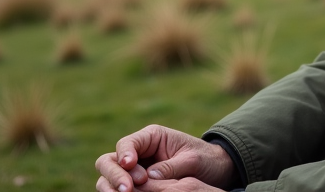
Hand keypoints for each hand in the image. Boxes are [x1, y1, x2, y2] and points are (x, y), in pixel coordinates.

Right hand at [94, 125, 236, 191]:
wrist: (215, 170)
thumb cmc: (205, 159)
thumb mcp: (192, 160)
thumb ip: (170, 167)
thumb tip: (148, 177)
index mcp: (152, 137)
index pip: (127, 144)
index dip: (124, 155)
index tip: (130, 167)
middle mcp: (139, 152)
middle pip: (110, 160)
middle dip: (114, 174)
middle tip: (128, 189)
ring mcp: (135, 169)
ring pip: (108, 177)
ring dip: (112, 186)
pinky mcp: (136, 185)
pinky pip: (119, 189)